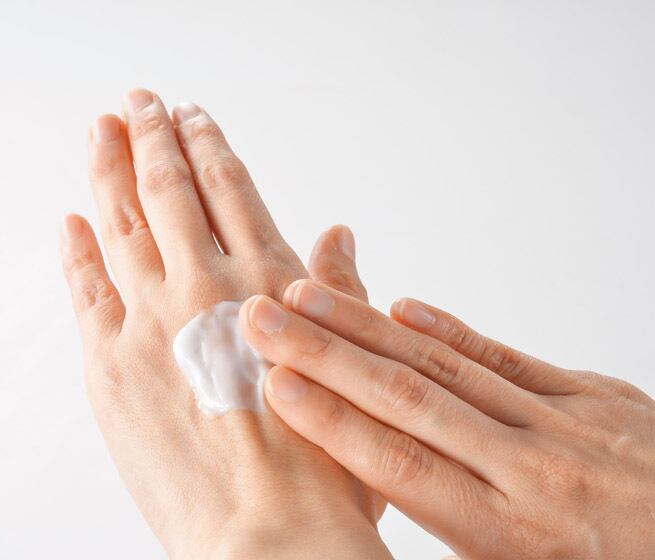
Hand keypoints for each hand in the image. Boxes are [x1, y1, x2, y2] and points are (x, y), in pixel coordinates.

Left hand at [60, 89, 390, 558]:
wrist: (270, 537)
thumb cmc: (324, 467)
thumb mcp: (354, 368)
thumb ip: (340, 291)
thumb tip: (337, 234)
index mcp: (269, 283)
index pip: (230, 188)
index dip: (209, 146)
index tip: (194, 117)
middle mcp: (207, 286)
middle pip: (171, 188)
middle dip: (153, 136)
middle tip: (140, 102)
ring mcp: (151, 320)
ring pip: (123, 220)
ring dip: (110, 167)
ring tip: (102, 130)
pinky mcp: (109, 363)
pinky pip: (86, 287)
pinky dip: (77, 247)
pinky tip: (72, 219)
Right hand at [240, 271, 654, 558]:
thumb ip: (458, 537)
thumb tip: (384, 487)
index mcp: (508, 533)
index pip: (398, 462)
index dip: (331, 418)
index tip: (277, 383)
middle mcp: (533, 469)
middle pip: (408, 398)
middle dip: (326, 353)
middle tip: (267, 318)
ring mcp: (569, 423)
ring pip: (448, 366)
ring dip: (369, 327)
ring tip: (312, 297)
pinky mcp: (597, 395)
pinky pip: (508, 355)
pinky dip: (448, 331)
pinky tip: (401, 309)